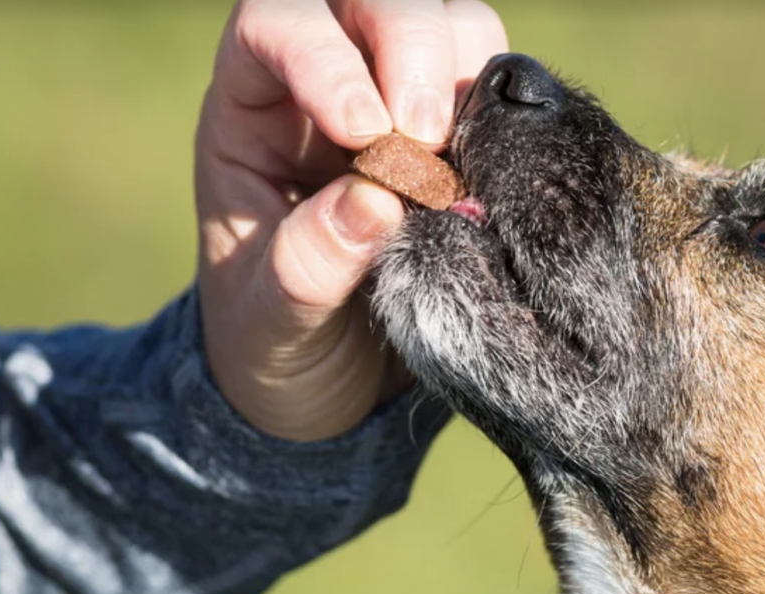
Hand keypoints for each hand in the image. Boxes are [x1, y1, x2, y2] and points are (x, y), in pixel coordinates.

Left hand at [196, 0, 506, 440]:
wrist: (327, 386)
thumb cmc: (275, 343)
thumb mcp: (271, 322)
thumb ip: (307, 266)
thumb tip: (375, 203)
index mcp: (252, 110)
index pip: (278, 23)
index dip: (324, 57)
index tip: (369, 132)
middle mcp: (329, 83)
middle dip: (409, 44)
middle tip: (430, 138)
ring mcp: (404, 103)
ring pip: (452, 25)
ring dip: (467, 77)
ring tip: (462, 169)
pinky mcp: (466, 139)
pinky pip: (503, 93)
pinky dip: (511, 123)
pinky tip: (499, 182)